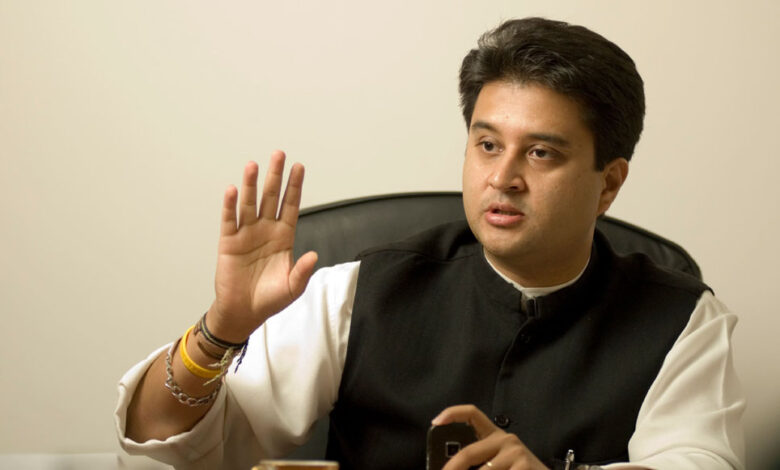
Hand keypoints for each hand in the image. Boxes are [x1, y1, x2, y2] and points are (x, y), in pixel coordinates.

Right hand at [208, 150, 317, 341]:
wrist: (244, 312)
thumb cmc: (270, 299)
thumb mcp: (293, 287)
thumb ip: (303, 270)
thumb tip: (314, 255)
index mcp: (284, 237)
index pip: (290, 205)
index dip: (295, 186)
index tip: (299, 166)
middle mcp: (265, 230)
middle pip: (271, 197)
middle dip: (275, 176)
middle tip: (278, 154)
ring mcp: (247, 234)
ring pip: (249, 204)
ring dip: (251, 185)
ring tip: (253, 165)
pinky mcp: (229, 242)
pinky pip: (230, 220)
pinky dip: (230, 205)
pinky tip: (233, 190)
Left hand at [434, 405, 548, 469]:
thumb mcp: (498, 462)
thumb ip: (478, 459)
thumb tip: (449, 467)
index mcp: (496, 436)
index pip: (472, 414)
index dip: (452, 413)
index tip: (436, 422)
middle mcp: (506, 440)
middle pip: (467, 453)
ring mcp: (516, 453)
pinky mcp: (524, 467)